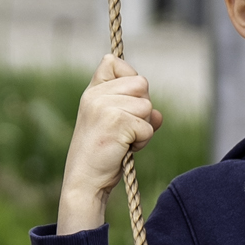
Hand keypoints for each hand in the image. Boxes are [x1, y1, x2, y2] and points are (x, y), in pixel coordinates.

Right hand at [56, 55, 162, 234]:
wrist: (85, 182)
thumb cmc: (100, 156)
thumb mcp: (115, 127)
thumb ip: (134, 112)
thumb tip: (160, 115)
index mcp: (91, 91)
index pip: (114, 62)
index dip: (128, 79)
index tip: (123, 102)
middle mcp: (96, 95)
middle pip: (140, 83)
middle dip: (142, 108)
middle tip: (127, 129)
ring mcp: (104, 107)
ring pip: (147, 106)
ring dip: (144, 127)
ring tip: (124, 141)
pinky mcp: (117, 123)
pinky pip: (148, 126)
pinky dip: (143, 141)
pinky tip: (125, 149)